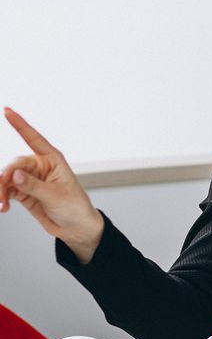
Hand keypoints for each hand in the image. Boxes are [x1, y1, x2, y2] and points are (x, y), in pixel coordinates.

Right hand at [0, 107, 103, 262]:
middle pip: (14, 165)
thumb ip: (33, 186)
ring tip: (1, 204)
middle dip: (5, 177)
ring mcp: (30, 180)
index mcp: (53, 160)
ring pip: (7, 178)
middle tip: (1, 191)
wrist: (76, 227)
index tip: (7, 110)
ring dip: (0, 190)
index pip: (34, 138)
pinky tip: (2, 208)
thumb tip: (14, 174)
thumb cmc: (75, 207)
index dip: (20, 124)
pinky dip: (1, 198)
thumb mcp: (56, 196)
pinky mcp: (23, 192)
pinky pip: (6, 190)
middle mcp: (40, 167)